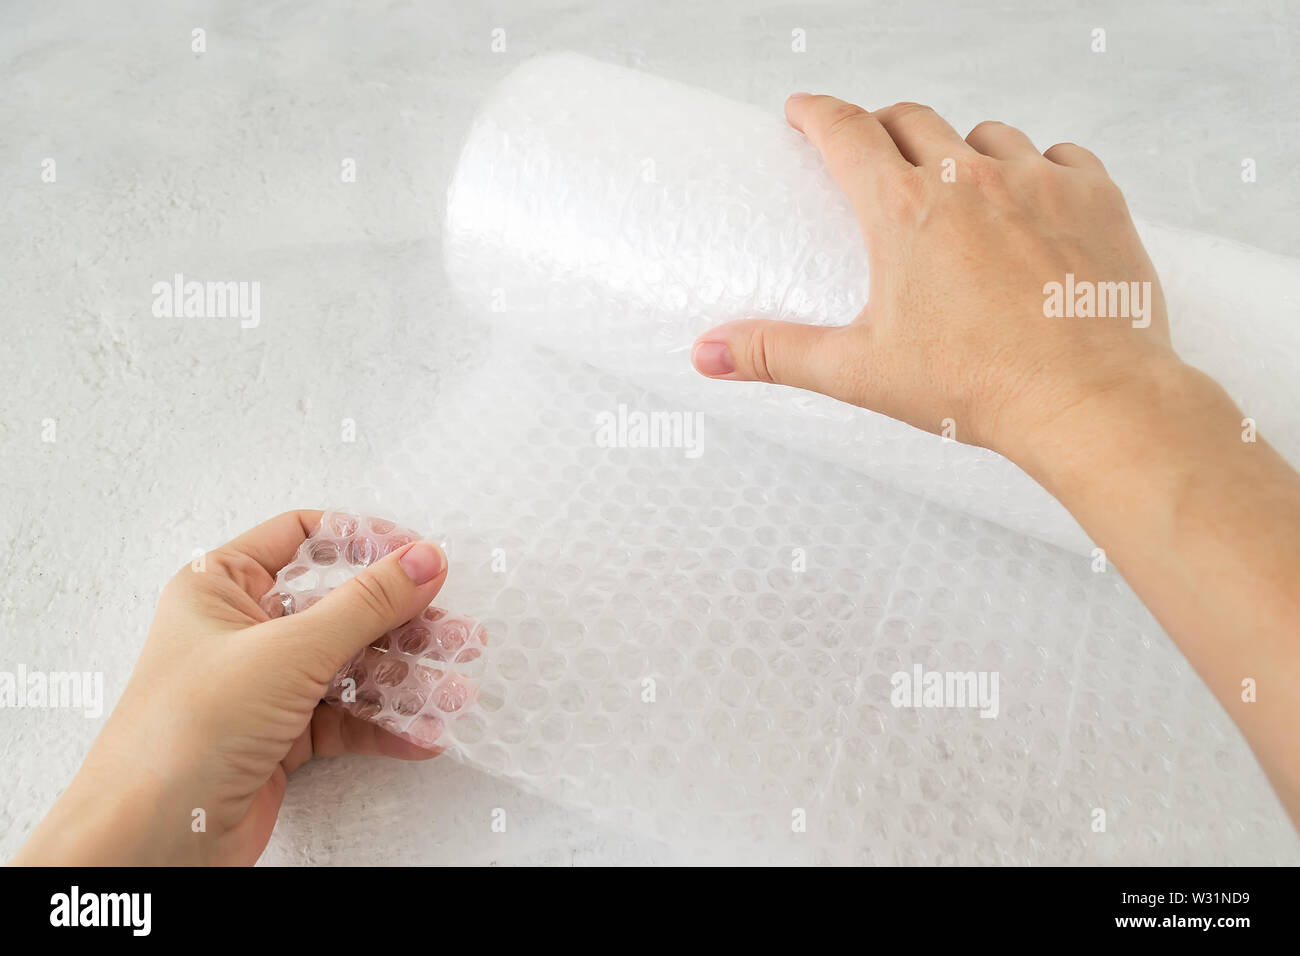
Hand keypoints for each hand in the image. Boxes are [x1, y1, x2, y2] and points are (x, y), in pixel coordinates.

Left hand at [12, 510, 449, 865]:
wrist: (151, 840)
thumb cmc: (184, 734)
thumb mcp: (288, 652)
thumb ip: (366, 604)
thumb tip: (424, 561)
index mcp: (220, 586)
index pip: (302, 538)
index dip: (363, 542)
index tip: (419, 558)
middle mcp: (242, 630)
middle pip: (340, 608)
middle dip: (403, 624)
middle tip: (457, 636)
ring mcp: (262, 685)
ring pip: (351, 667)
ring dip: (406, 680)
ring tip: (454, 692)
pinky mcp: (280, 737)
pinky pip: (346, 718)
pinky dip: (385, 724)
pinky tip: (421, 733)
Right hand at [691, 95, 1181, 461]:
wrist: (1088, 399)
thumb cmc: (979, 387)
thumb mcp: (861, 371)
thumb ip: (778, 353)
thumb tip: (708, 354)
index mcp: (905, 212)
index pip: (846, 132)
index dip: (817, 113)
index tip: (804, 109)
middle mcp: (971, 179)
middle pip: (913, 120)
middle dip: (884, 128)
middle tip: (875, 153)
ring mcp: (1037, 181)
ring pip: (987, 135)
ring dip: (963, 150)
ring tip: (958, 188)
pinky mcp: (1093, 195)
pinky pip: (1059, 154)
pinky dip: (1038, 168)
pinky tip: (1031, 201)